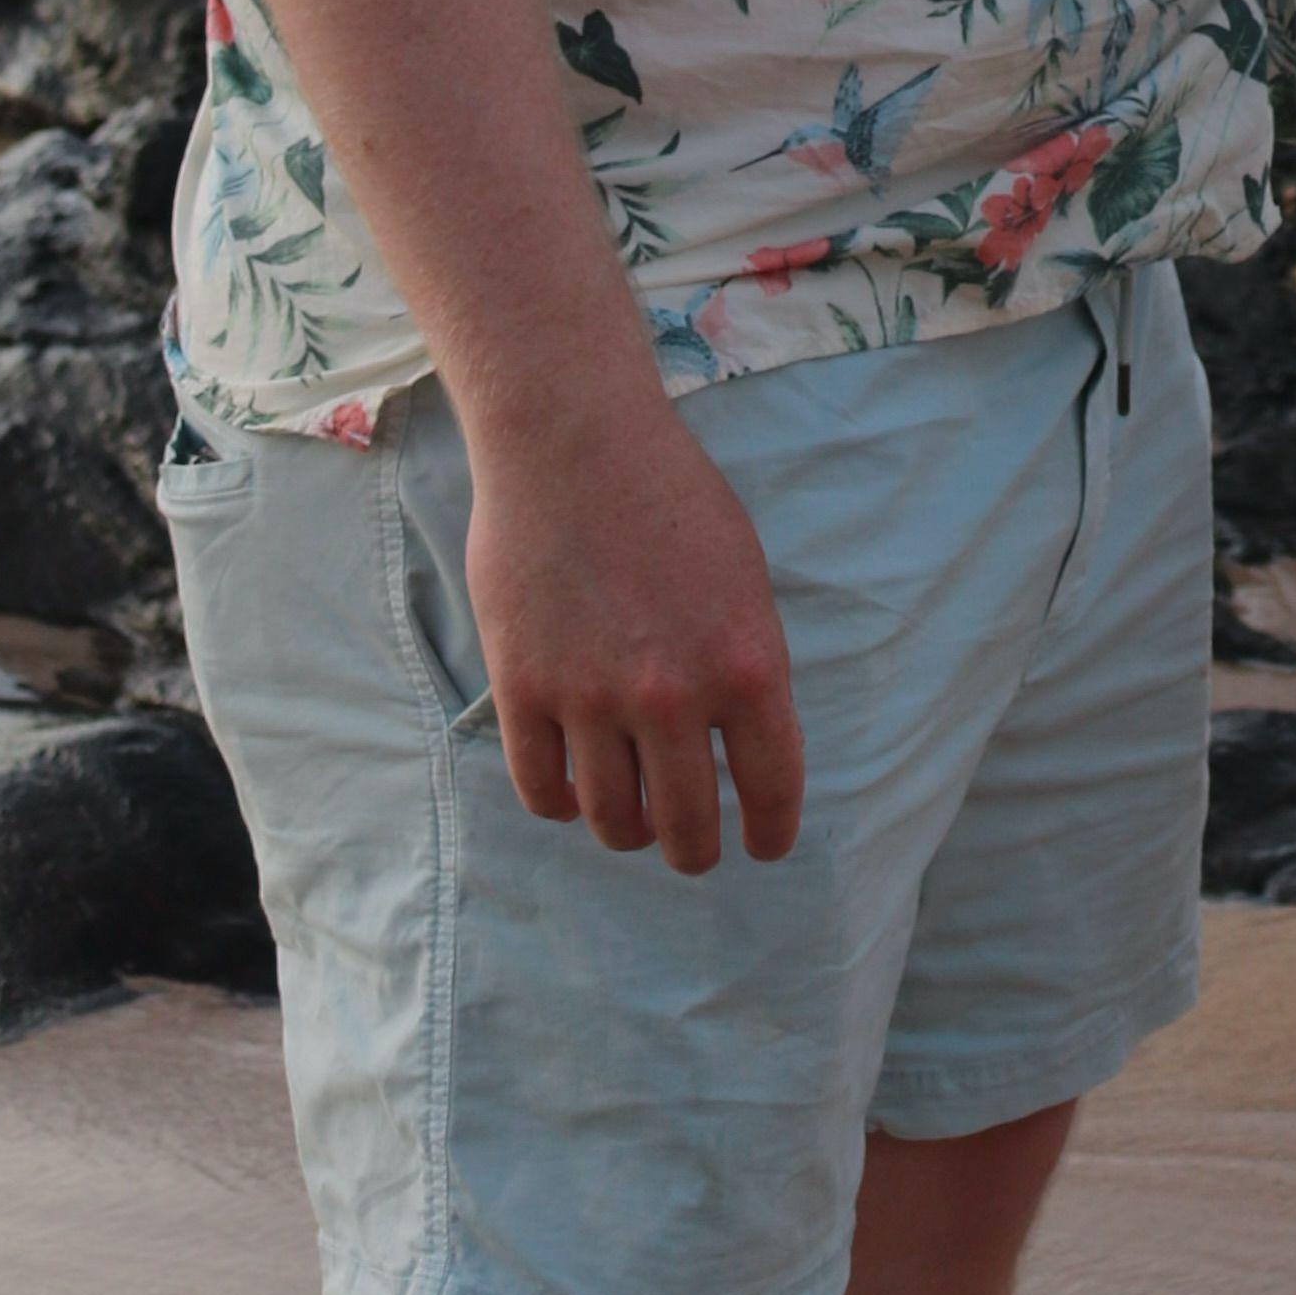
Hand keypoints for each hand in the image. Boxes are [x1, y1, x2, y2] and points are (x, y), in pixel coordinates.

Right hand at [464, 399, 807, 871]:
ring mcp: (593, 700)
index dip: (770, 832)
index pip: (771, 788)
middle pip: (685, 829)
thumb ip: (741, 665)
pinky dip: (562, 803)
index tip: (764, 846)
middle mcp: (674, 697)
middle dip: (694, 851)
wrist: (575, 443)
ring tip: (632, 818)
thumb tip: (736, 741)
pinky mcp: (524, 691)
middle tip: (692, 848)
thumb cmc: (670, 497)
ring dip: (627, 832)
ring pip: (612, 822)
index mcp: (747, 665)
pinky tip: (575, 787)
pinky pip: (543, 791)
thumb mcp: (742, 579)